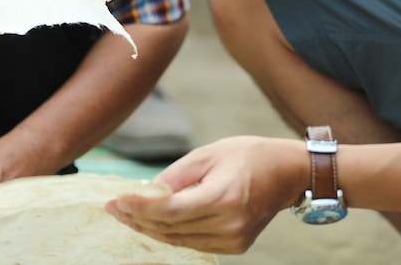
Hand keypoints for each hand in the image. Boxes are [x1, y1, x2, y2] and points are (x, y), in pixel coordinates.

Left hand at [105, 136, 304, 253]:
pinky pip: (193, 243)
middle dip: (137, 219)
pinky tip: (152, 222)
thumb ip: (175, 176)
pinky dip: (170, 233)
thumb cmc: (247, 156)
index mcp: (224, 198)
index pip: (171, 211)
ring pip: (179, 240)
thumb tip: (145, 192)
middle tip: (113, 207)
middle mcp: (229, 224)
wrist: (286, 173)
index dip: (140, 208)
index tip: (116, 200)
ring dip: (149, 228)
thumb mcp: (208, 154)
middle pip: (171, 229)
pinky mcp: (235, 246)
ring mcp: (233, 240)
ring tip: (126, 214)